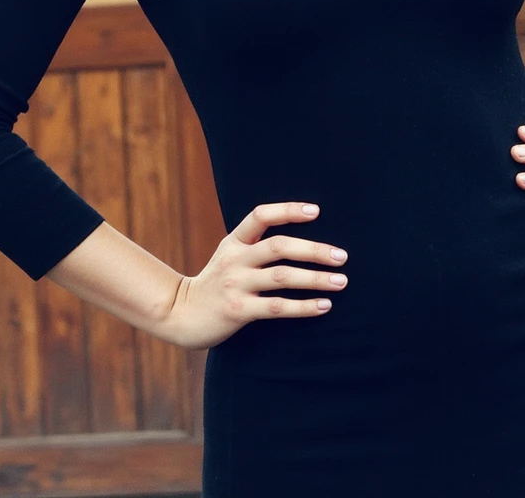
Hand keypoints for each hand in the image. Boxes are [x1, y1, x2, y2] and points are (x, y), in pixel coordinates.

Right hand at [156, 202, 347, 349]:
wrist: (181, 314)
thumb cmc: (217, 282)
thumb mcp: (230, 254)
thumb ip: (256, 244)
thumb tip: (301, 238)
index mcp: (235, 241)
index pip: (261, 216)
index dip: (288, 210)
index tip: (317, 211)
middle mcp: (235, 259)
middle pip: (279, 247)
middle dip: (313, 250)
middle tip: (342, 256)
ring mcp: (235, 284)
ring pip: (282, 277)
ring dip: (315, 279)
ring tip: (340, 281)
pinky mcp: (238, 310)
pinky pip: (276, 307)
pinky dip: (302, 307)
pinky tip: (323, 306)